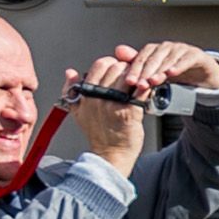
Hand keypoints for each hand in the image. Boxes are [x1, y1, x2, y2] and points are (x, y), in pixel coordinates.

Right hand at [62, 42, 218, 170]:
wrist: (110, 155)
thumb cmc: (99, 134)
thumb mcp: (79, 111)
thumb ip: (72, 90)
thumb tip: (70, 73)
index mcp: (85, 95)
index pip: (99, 66)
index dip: (111, 63)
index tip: (118, 68)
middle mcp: (98, 98)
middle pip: (115, 68)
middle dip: (127, 68)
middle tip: (133, 74)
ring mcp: (113, 105)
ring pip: (128, 77)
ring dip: (138, 75)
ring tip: (140, 81)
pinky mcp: (129, 112)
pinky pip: (141, 91)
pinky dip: (146, 87)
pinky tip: (148, 89)